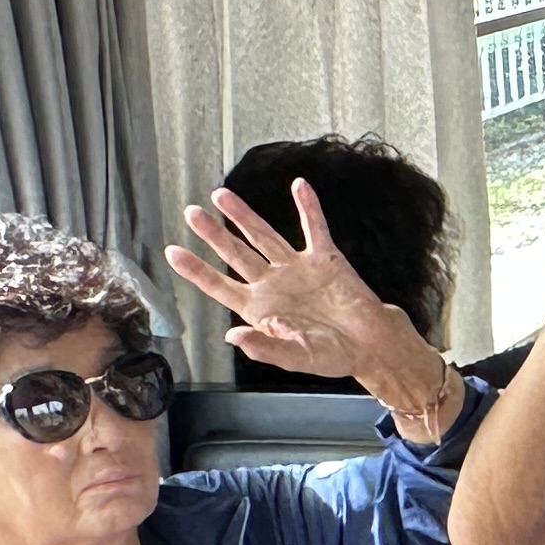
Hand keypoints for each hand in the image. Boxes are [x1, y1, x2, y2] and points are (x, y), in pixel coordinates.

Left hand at [168, 180, 445, 405]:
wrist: (371, 345)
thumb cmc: (334, 356)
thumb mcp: (298, 358)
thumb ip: (266, 347)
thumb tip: (232, 336)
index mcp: (260, 309)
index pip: (220, 286)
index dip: (196, 270)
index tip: (172, 252)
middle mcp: (273, 284)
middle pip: (236, 253)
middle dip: (213, 233)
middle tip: (191, 213)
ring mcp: (297, 269)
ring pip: (264, 236)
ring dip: (244, 215)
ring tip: (221, 195)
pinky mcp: (326, 259)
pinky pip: (315, 228)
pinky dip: (308, 207)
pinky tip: (299, 186)